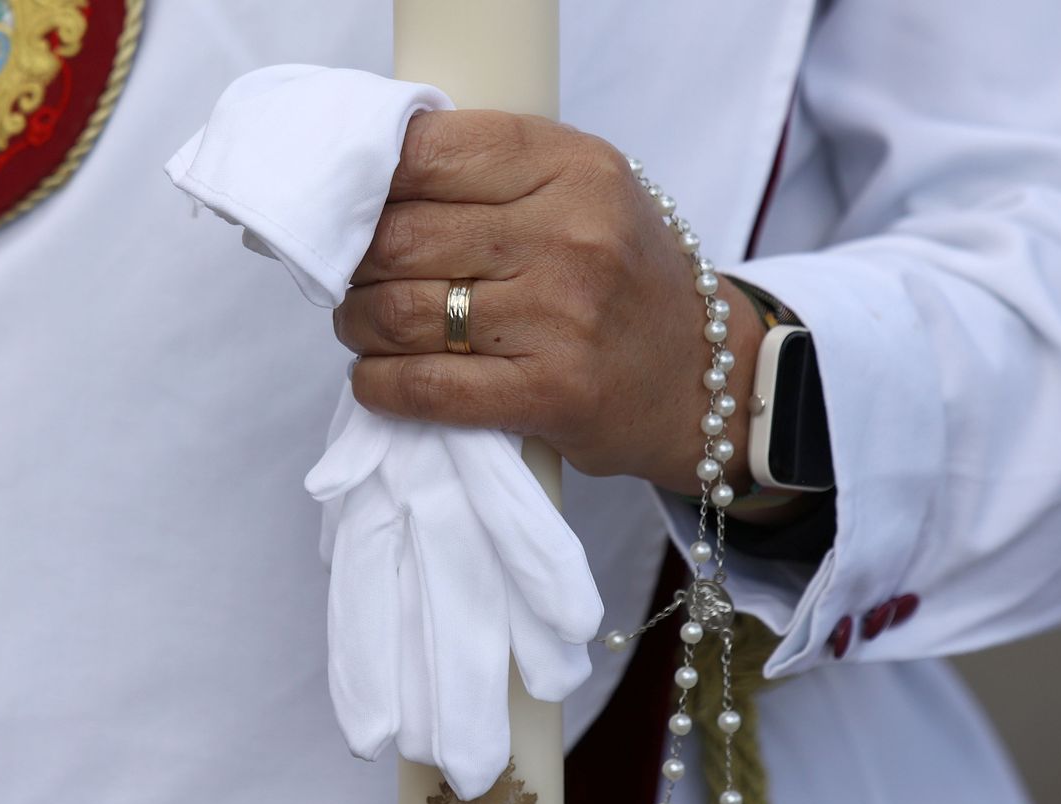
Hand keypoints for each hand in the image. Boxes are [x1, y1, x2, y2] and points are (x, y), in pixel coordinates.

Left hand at [333, 110, 763, 496]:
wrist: (708, 376)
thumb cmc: (622, 276)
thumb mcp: (581, 191)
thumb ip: (491, 173)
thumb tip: (367, 184)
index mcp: (572, 166)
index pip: (427, 153)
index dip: (367, 183)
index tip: (353, 207)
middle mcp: (571, 234)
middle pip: (401, 237)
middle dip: (355, 263)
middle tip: (354, 276)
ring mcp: (562, 317)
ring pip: (400, 312)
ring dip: (358, 323)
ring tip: (364, 324)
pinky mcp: (552, 394)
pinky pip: (425, 386)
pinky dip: (380, 384)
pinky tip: (378, 378)